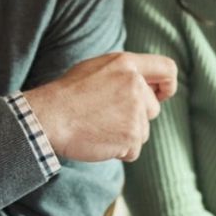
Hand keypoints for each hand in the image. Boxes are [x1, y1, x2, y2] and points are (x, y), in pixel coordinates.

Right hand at [25, 52, 176, 161]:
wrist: (48, 118)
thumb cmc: (66, 95)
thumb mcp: (95, 69)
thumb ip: (122, 73)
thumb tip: (144, 84)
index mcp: (126, 64)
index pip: (167, 69)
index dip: (168, 84)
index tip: (161, 95)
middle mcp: (135, 85)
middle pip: (152, 108)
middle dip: (135, 117)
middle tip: (105, 118)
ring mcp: (135, 111)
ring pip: (142, 131)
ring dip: (125, 135)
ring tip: (97, 127)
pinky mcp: (132, 136)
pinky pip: (133, 150)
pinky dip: (118, 151)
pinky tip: (98, 140)